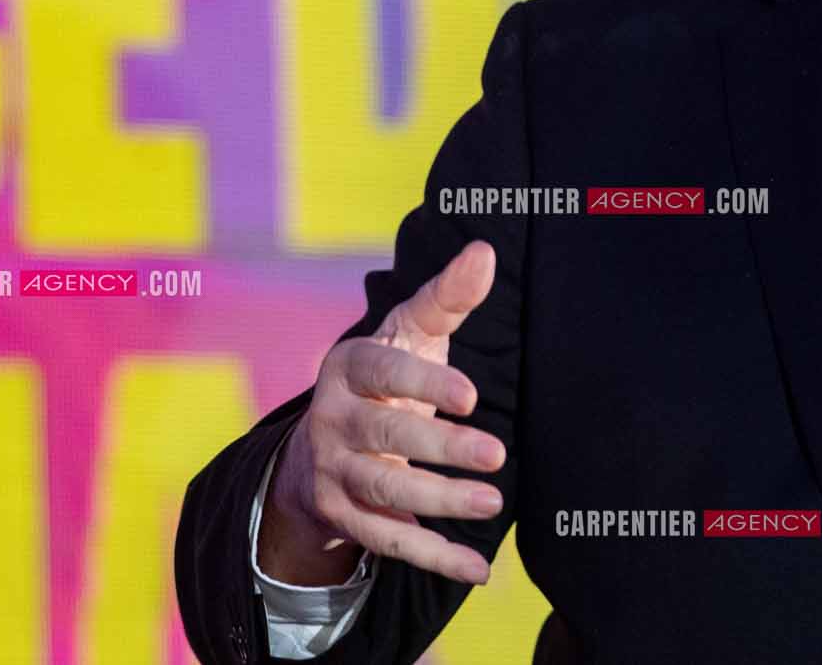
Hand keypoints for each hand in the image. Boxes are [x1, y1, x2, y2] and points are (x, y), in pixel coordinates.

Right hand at [258, 241, 509, 586]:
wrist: (324, 441)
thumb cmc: (387, 372)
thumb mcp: (411, 331)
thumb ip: (447, 297)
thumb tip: (485, 252)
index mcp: (349, 367)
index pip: (383, 372)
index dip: (424, 384)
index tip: (472, 395)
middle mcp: (333, 420)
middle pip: (385, 438)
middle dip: (439, 449)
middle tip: (497, 455)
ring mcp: (335, 473)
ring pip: (384, 492)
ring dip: (438, 502)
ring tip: (493, 503)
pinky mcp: (346, 518)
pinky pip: (389, 543)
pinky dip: (433, 558)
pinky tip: (479, 569)